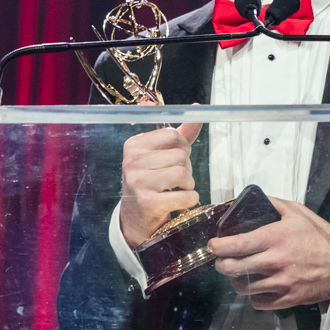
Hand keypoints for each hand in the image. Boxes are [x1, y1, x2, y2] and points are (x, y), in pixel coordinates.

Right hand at [119, 120, 204, 247]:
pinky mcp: (147, 203)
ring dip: (188, 185)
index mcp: (134, 145)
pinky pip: (185, 196)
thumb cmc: (151, 183)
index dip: (183, 148)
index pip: (173, 135)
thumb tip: (197, 109)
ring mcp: (138, 182)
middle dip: (186, 169)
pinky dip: (190, 200)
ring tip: (177, 190)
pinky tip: (180, 202)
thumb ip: (180, 135)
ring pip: (183, 173)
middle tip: (175, 181)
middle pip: (181, 155)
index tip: (174, 160)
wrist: (135, 219)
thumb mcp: (160, 156)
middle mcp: (132, 161)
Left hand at [208, 198, 329, 310]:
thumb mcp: (297, 212)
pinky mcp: (286, 299)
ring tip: (240, 273)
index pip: (237, 245)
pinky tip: (257, 286)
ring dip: (236, 280)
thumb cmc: (318, 237)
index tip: (213, 245)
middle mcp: (275, 261)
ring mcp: (280, 283)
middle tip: (221, 260)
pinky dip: (253, 295)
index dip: (218, 247)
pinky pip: (257, 302)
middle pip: (233, 268)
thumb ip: (273, 203)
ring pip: (242, 287)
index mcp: (276, 238)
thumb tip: (250, 197)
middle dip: (221, 264)